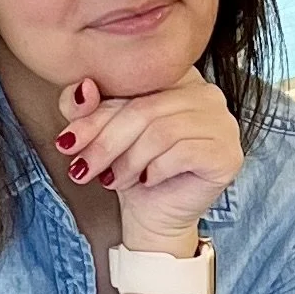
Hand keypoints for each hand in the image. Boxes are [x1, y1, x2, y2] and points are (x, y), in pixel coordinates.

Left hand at [57, 69, 242, 248]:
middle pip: (145, 109)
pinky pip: (183, 153)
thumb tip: (82, 90)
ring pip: (162, 132)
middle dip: (106, 143)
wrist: (154, 217)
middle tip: (82, 168)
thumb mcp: (102, 133)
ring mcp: (223, 123)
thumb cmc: (133, 170)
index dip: (96, 115)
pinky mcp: (227, 153)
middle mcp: (206, 93)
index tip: (67, 143)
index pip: (133, 86)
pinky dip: (155, 170)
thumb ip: (86, 105)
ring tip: (113, 180)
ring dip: (129, 160)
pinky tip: (146, 181)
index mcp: (178, 76)